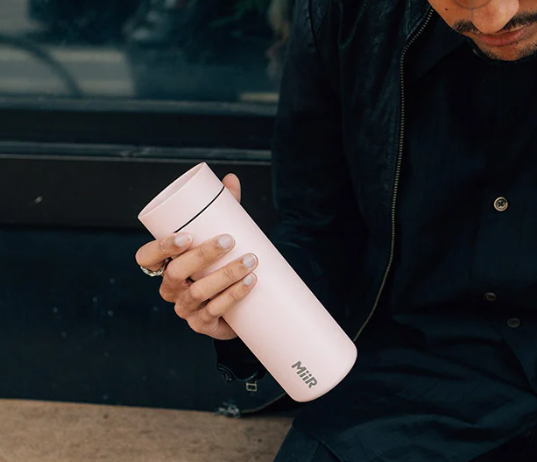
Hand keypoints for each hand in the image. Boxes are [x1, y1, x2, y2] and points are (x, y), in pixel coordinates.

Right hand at [135, 174, 257, 339]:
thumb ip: (225, 208)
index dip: (161, 247)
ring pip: (197, 293)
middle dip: (202, 255)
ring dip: (224, 275)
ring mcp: (184, 308)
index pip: (146, 257)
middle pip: (176, 273)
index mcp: (165, 265)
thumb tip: (230, 178)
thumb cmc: (222, 262)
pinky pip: (214, 311)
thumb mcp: (220, 235)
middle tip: (229, 239)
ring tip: (250, 260)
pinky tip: (250, 282)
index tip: (186, 236)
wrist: (239, 303)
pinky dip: (233, 296)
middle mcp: (170, 287)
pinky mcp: (202, 324)